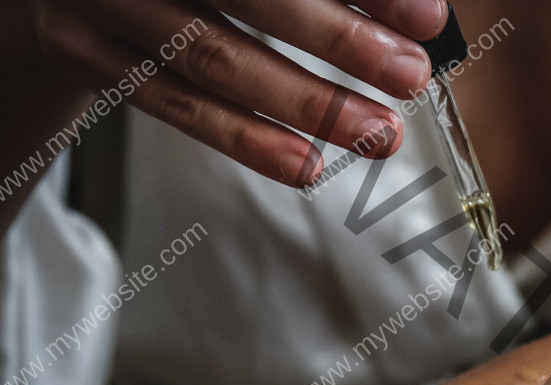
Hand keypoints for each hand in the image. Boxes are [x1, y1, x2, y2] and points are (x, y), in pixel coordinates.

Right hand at [27, 0, 449, 186]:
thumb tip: (416, 11)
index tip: (427, 18)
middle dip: (340, 38)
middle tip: (410, 76)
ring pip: (214, 57)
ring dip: (307, 103)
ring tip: (378, 133)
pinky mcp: (84, 51)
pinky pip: (174, 105)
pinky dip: (245, 139)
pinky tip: (305, 164)